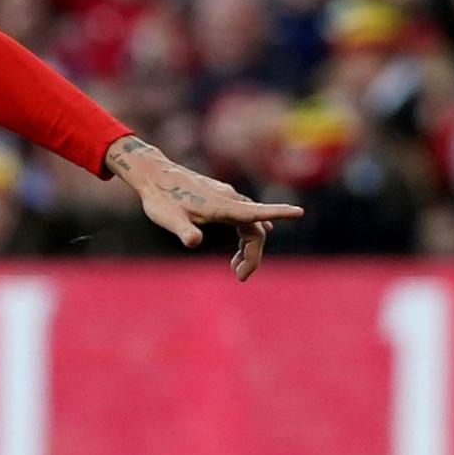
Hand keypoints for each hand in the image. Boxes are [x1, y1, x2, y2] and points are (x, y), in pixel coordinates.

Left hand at [105, 136, 303, 281]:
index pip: (255, 212)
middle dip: (253, 254)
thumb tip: (193, 241)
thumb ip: (183, 230)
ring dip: (249, 248)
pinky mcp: (222, 199)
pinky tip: (241, 248)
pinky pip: (244, 219)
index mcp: (221, 205)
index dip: (278, 212)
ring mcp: (227, 198)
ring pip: (251, 224)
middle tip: (241, 277)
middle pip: (255, 229)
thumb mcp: (168, 218)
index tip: (299, 212)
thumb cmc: (161, 199)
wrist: (154, 176)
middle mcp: (230, 199)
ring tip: (236, 270)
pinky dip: (245, 236)